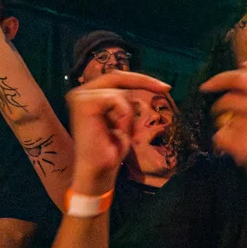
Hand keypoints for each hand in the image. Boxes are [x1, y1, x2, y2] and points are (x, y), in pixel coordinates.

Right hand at [67, 71, 172, 192]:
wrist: (97, 172)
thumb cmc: (110, 150)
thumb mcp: (121, 119)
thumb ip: (123, 100)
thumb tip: (139, 82)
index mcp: (86, 95)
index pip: (115, 78)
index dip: (139, 79)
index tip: (164, 87)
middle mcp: (80, 92)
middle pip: (117, 75)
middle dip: (143, 81)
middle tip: (167, 88)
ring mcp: (79, 96)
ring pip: (120, 91)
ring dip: (128, 114)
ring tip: (122, 132)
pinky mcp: (84, 103)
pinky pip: (117, 99)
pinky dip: (124, 116)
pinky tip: (118, 131)